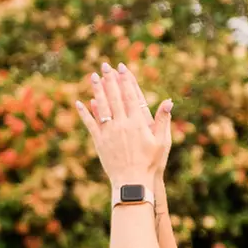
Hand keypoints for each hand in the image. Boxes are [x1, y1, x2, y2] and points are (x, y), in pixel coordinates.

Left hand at [75, 63, 168, 190]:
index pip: (130, 96)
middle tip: (105, 65)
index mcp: (137, 123)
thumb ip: (163, 120)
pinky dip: (84, 113)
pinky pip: (90, 124)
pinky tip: (79, 102)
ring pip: (101, 107)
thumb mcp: (162, 142)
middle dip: (109, 80)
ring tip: (93, 76)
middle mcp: (121, 124)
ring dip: (97, 91)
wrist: (133, 182)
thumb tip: (168, 101)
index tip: (122, 68)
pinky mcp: (99, 142)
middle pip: (114, 97)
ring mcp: (109, 133)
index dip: (126, 80)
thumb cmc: (151, 163)